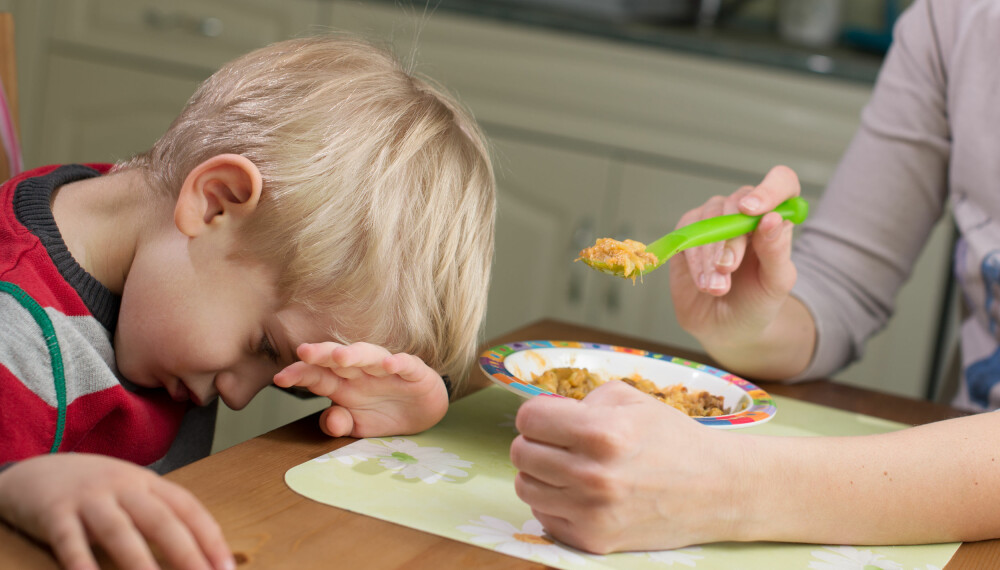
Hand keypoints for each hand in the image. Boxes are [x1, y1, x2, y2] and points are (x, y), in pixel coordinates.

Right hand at [0, 453, 232, 569]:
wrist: (34, 471)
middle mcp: (123, 486)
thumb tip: (199, 554)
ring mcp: (89, 498)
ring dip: (140, 562)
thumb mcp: (131, 494)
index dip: (209, 538)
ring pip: (119, 531)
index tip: (226, 568)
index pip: (188, 509)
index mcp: (148, 483)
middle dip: (186, 553)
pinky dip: (80, 562)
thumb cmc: (94, 491)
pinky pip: (69, 540)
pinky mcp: (54, 512)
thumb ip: (160, 516)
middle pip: (161, 520)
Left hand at [273, 342, 448, 437]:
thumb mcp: (357, 427)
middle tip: (304, 352)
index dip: (299, 374)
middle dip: (321, 354)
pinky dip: (398, 362)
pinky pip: (406, 364)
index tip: (280, 378)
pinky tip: (389, 365)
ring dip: (355, 354)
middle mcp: (361, 372)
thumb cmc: (384, 413)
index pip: (317, 375)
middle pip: (338, 359)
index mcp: (343, 384)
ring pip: (369, 355)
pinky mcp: (414, 371)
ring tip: (340, 357)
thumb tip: (329, 420)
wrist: (423, 411)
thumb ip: (339, 424)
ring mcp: (387, 369)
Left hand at [510, 381, 746, 553]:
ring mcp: (591, 512)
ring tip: (568, 467)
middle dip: (536, 442)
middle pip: (521, 453)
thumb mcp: (631, 399)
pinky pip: (543, 515)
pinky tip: (579, 492)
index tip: (550, 418)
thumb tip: (545, 413)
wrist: (716, 490)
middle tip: (559, 442)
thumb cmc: (672, 439)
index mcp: (602, 433)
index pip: (528, 419)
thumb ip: (581, 400)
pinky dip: (554, 501)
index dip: (537, 414)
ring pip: (525, 486)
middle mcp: (593, 475)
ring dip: (540, 473)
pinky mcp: (592, 540)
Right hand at [669, 165, 809, 374]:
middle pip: (736, 202)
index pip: (780, 182)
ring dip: (710, 255)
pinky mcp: (687, 235)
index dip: (769, 189)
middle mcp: (744, 213)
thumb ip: (777, 251)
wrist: (727, 328)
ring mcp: (713, 221)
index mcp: (775, 218)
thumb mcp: (776, 283)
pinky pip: (686, 234)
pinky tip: (704, 283)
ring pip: (708, 218)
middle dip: (730, 239)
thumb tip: (772, 218)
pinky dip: (694, 260)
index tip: (753, 211)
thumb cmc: (758, 302)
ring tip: (717, 287)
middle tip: (728, 269)